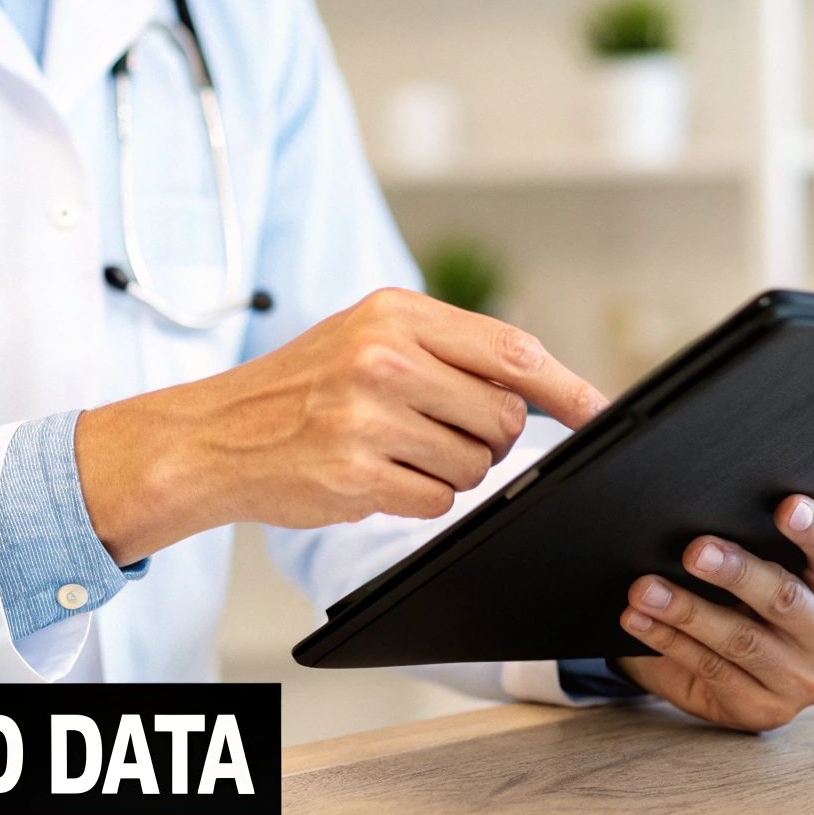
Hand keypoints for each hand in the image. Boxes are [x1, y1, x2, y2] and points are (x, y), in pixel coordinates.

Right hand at [76, 288, 606, 563]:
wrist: (213, 436)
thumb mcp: (367, 337)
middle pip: (502, 415)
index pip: (512, 350)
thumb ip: (446, 349)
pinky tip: (377, 478)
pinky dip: (420, 498)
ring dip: (451, 471)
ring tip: (397, 452)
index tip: (600, 413)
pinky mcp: (356, 473)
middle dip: (489, 438)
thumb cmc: (301, 388)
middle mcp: (384, 357)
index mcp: (395, 313)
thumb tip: (538, 386)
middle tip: (440, 434)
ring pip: (476, 464)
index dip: (567, 388)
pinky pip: (438, 501)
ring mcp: (369, 416)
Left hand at [614, 495, 813, 732]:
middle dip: (736, 573)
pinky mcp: (762, 710)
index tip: (786, 506)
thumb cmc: (767, 588)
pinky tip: (639, 618)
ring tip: (645, 587)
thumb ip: (766, 534)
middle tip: (695, 550)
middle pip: (786, 600)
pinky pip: (710, 669)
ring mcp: (804, 683)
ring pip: (741, 641)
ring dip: (687, 611)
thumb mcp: (781, 561)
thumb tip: (711, 494)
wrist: (755, 661)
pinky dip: (668, 640)